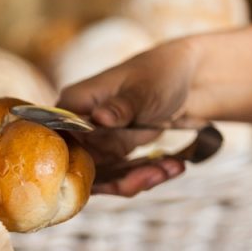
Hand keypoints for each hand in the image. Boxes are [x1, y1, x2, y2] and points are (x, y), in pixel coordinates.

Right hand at [58, 39, 205, 195]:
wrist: (193, 77)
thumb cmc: (161, 71)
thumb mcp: (143, 89)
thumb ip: (121, 107)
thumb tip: (99, 118)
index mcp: (74, 104)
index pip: (58, 142)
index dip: (70, 165)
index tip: (98, 178)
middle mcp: (79, 128)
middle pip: (81, 168)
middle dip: (116, 179)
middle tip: (153, 175)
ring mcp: (98, 143)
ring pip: (105, 177)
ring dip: (139, 179)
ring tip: (172, 168)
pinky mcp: (117, 153)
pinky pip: (124, 175)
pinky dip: (149, 175)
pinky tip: (174, 166)